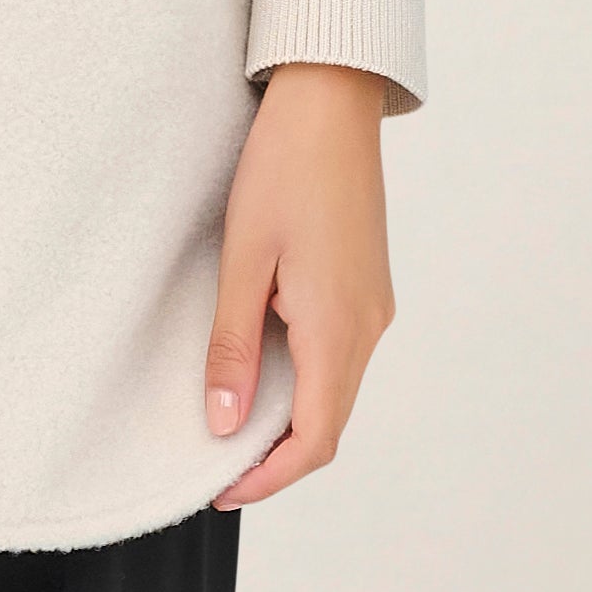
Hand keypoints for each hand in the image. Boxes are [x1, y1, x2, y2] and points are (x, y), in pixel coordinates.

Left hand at [204, 60, 395, 505]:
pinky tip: (262, 368)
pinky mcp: (368, 287)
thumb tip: (226, 424)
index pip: (314, 439)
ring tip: (231, 420)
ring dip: (290, 418)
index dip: (269, 476)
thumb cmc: (283, 168)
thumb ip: (234, 346)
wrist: (329, 102)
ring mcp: (374, 307)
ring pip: (335, 391)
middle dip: (277, 457)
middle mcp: (369, 327)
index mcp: (339, 328)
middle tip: (217, 466)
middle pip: (330, 424)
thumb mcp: (243, 259)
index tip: (220, 488)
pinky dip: (303, 380)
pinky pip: (340, 357)